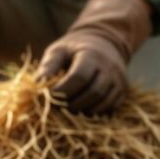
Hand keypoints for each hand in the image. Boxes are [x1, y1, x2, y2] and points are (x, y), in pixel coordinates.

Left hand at [37, 0, 152, 113]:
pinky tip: (81, 112)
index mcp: (92, 54)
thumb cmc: (73, 50)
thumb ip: (48, 67)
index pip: (79, 76)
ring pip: (103, 103)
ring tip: (68, 111)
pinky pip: (110, 109)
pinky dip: (94, 114)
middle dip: (73, 104)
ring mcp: (118, 80)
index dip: (63, 90)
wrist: (103, 44)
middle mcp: (109, 67)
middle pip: (94, 92)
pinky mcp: (122, 92)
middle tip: (57, 108)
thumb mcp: (58, 51)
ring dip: (83, 112)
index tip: (49, 97)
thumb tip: (37, 86)